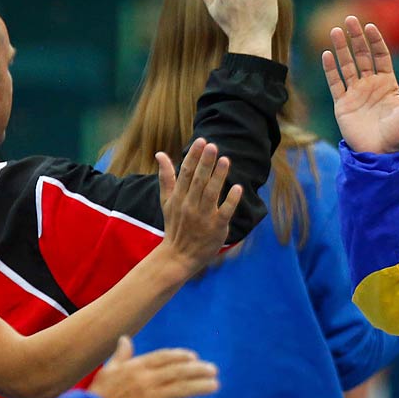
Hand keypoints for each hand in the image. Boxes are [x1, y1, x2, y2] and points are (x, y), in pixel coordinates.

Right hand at [89, 336, 219, 397]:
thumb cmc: (98, 395)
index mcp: (137, 367)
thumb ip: (121, 355)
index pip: (165, 357)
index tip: (194, 357)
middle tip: (213, 370)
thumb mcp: (108, 370)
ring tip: (214, 386)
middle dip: (198, 370)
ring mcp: (151, 396)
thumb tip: (125, 338)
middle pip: (179, 371)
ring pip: (182, 388)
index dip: (181, 356)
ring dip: (201, 387)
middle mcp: (147, 379)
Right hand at [155, 138, 242, 273]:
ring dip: (218, 176)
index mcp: (179, 197)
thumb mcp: (167, 201)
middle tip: (213, 145)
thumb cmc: (175, 225)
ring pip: (211, 193)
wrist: (179, 256)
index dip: (194, 157)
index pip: (185, 173)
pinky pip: (224, 212)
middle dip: (205, 163)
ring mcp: (203, 217)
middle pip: (198, 181)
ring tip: (225, 160)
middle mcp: (190, 205)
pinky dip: (231, 200)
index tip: (201, 141)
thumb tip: (160, 154)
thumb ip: (166, 177)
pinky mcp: (216, 228)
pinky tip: (238, 188)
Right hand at [322, 16, 398, 154]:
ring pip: (346, 65)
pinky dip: (330, 69)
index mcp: (388, 83)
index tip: (369, 26)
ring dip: (341, 48)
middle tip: (349, 19)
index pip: (380, 56)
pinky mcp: (342, 104)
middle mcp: (370, 85)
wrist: (382, 154)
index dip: (375, 41)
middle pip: (362, 55)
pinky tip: (327, 54)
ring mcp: (355, 93)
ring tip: (336, 31)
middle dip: (356, 38)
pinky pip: (335, 82)